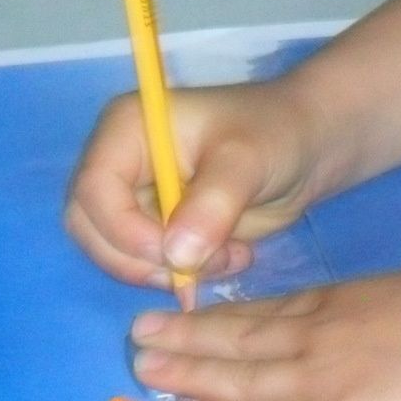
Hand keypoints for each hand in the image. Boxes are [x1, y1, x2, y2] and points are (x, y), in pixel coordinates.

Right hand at [64, 82, 323, 287]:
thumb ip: (212, 205)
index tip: (174, 256)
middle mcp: (120, 161)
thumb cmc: (276, 132)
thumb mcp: (248, 161)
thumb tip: (175, 255)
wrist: (308, 143)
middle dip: (142, 259)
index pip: (94, 189)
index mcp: (127, 128)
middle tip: (202, 266)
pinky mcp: (157, 225)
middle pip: (93, 228)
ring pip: (119, 253)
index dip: (124, 230)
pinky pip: (149, 264)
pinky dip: (186, 273)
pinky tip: (232, 257)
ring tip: (231, 257)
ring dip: (169, 271)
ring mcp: (135, 195)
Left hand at [130, 267, 400, 400]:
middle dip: (187, 337)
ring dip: (186, 373)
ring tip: (144, 369)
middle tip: (139, 334)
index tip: (187, 310)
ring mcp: (319, 375)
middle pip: (238, 338)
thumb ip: (388, 308)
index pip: (269, 311)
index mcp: (345, 300)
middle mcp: (318, 332)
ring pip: (236, 376)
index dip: (224, 316)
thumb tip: (388, 315)